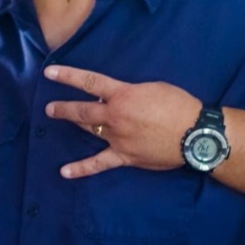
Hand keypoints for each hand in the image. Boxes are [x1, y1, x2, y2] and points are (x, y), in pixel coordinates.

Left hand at [43, 65, 199, 178]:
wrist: (195, 133)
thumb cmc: (178, 104)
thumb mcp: (152, 87)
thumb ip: (130, 91)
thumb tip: (116, 97)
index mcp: (122, 95)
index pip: (89, 82)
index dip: (67, 76)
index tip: (49, 73)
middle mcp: (115, 116)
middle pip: (82, 111)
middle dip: (64, 108)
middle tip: (50, 108)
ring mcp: (117, 138)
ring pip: (89, 131)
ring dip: (74, 125)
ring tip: (58, 119)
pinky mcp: (124, 157)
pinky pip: (99, 163)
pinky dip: (81, 168)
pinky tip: (64, 172)